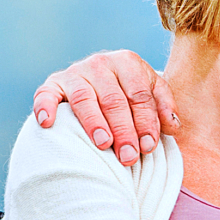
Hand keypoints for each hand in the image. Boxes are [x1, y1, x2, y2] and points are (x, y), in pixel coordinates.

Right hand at [31, 50, 177, 165]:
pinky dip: (45, 107)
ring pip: (84, 98)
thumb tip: (173, 127)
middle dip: (123, 130)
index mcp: (128, 62)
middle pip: (114, 99)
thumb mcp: (152, 93)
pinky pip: (46, 94)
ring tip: (103, 144)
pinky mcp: (54, 83)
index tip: (149, 147)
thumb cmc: (131, 93)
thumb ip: (164, 108)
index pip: (139, 94)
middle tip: (129, 157)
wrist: (102, 80)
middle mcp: (100, 63)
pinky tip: (48, 124)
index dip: (145, 121)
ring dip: (94, 123)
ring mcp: (75, 72)